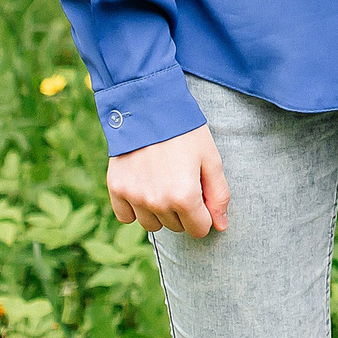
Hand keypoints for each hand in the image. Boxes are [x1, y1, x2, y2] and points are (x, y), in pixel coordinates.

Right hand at [107, 125, 228, 237]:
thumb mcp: (211, 159)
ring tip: (164, 182)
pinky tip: (144, 187)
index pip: (199, 229)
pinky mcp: (116, 189)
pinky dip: (135, 208)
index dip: (204, 215)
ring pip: (151, 225)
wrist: (149, 108)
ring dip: (159, 211)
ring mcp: (134, 197)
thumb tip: (221, 225)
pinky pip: (126, 216)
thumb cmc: (186, 132)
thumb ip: (218, 195)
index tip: (202, 197)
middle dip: (183, 211)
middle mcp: (157, 202)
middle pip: (176, 227)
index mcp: (185, 196)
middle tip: (183, 181)